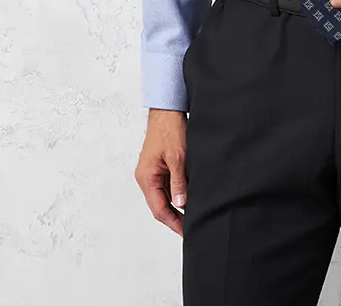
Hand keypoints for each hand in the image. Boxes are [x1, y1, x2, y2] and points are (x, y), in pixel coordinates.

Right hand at [134, 108, 187, 237]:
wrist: (168, 108)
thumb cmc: (169, 128)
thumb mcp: (178, 157)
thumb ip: (178, 182)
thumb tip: (181, 205)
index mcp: (146, 177)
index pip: (159, 208)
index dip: (173, 222)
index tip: (186, 232)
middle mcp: (146, 177)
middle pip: (160, 205)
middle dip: (175, 217)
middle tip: (192, 227)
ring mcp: (152, 171)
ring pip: (164, 195)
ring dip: (176, 205)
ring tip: (194, 214)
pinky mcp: (159, 165)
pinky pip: (167, 185)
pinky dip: (177, 192)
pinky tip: (189, 196)